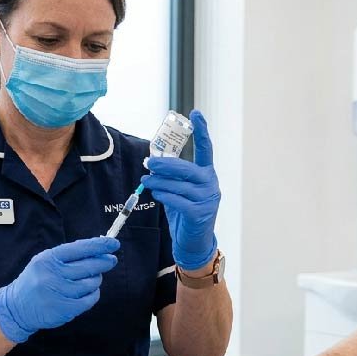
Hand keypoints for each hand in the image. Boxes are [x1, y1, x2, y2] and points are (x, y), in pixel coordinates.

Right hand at [0, 237, 118, 342]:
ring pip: (91, 283)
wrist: (17, 307)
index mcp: (48, 259)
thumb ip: (69, 257)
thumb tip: (99, 251)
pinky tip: (89, 292)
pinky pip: (89, 299)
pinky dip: (93, 294)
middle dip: (104, 262)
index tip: (113, 244)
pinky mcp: (64, 309)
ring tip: (91, 279)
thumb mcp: (45, 262)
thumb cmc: (36, 281)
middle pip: (89, 266)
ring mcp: (58, 292)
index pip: (80, 248)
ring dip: (96, 280)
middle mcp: (52, 274)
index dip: (99, 245)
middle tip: (111, 260)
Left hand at [140, 110, 219, 270]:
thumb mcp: (180, 190)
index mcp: (207, 174)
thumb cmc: (185, 212)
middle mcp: (210, 184)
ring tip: (146, 181)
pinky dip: (165, 196)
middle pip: (186, 167)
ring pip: (178, 185)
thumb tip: (153, 160)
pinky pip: (177, 200)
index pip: (206, 148)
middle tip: (148, 162)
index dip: (202, 130)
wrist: (193, 242)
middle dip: (164, 164)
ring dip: (159, 182)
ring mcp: (207, 199)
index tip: (195, 113)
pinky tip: (157, 195)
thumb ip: (173, 176)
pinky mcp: (199, 214)